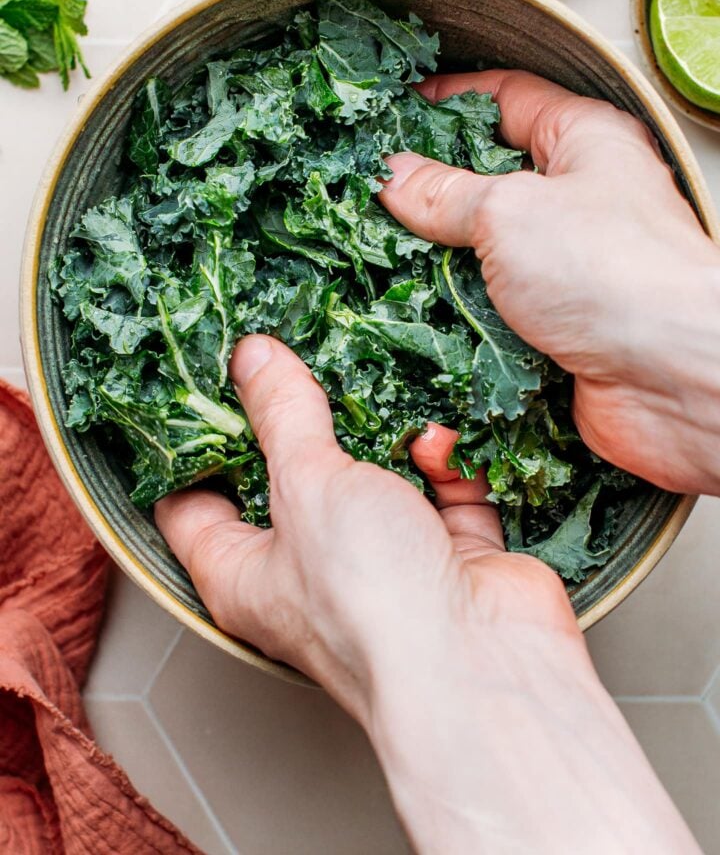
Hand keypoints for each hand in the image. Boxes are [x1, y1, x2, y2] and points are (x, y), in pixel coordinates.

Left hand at [156, 334, 575, 718]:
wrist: (482, 663)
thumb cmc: (371, 601)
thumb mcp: (306, 484)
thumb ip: (281, 415)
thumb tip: (252, 360)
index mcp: (244, 572)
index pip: (194, 505)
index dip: (193, 447)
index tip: (203, 384)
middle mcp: (309, 571)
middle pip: (293, 478)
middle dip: (306, 421)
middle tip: (303, 361)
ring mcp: (381, 563)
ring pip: (376, 475)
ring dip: (390, 436)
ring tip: (389, 401)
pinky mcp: (446, 555)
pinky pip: (441, 490)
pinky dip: (445, 464)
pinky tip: (440, 445)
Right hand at [380, 70, 719, 494]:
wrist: (677, 381)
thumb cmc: (618, 273)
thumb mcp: (510, 211)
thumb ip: (442, 192)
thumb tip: (393, 176)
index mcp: (584, 142)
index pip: (507, 98)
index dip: (448, 97)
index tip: (394, 108)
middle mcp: (580, 200)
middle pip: (489, 180)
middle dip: (429, 187)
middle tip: (369, 188)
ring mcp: (567, 267)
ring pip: (484, 254)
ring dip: (434, 260)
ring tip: (374, 251)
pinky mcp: (555, 326)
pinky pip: (489, 311)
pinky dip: (452, 314)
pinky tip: (411, 310)